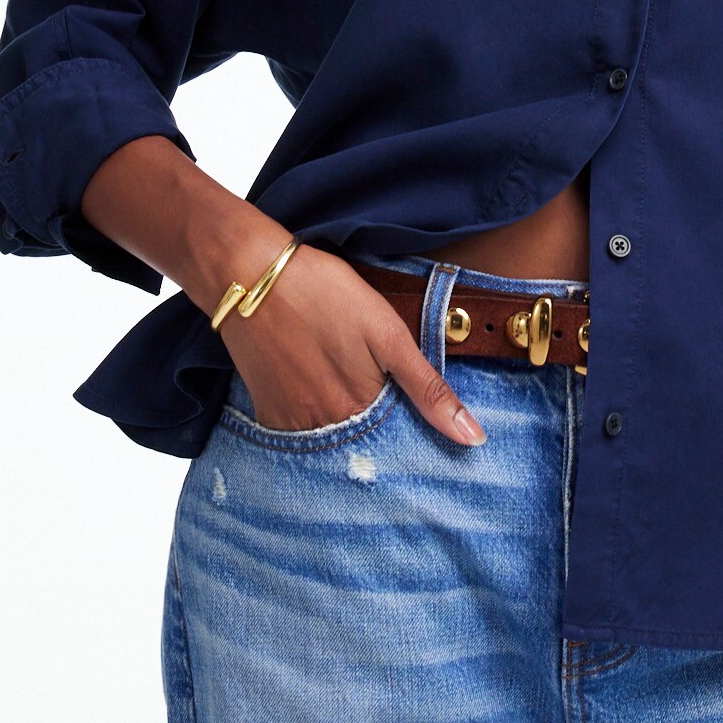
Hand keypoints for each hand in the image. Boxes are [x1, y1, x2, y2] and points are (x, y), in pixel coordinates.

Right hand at [219, 238, 485, 444]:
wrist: (249, 275)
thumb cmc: (323, 293)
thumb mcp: (388, 334)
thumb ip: (428, 389)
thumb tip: (473, 438)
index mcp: (363, 409)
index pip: (402, 445)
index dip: (416, 434)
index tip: (424, 426)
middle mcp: (326, 428)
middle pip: (367, 447)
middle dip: (383, 436)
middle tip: (380, 396)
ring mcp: (293, 424)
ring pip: (334, 442)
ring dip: (349, 429)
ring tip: (349, 389)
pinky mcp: (268, 413)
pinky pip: (300, 435)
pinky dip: (315, 421)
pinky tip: (321, 390)